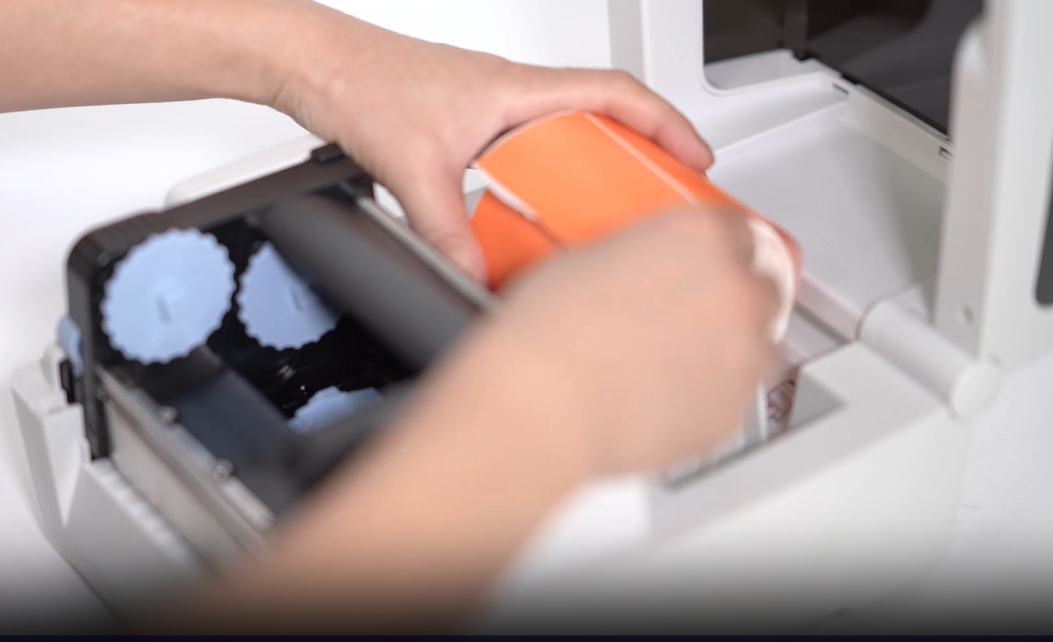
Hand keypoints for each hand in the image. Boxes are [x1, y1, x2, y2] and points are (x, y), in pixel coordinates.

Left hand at [270, 4, 713, 281]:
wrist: (317, 67)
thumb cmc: (363, 83)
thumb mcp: (412, 168)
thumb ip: (446, 228)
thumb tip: (475, 275)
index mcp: (516, 88)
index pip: (614, 93)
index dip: (664, 122)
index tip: (695, 155)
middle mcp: (512, 91)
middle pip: (605, 110)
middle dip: (647, 145)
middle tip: (665, 189)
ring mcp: (495, 105)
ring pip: (571, 127)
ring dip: (602, 159)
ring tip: (616, 205)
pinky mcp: (474, 122)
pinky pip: (537, 143)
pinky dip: (557, 170)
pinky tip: (543, 205)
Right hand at [489, 207, 779, 474]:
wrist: (544, 402)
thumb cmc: (550, 332)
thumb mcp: (593, 253)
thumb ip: (647, 251)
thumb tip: (651, 265)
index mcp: (702, 236)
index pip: (744, 229)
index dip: (722, 249)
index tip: (711, 263)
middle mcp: (736, 288)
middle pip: (762, 286)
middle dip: (733, 299)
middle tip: (688, 314)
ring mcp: (744, 351)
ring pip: (760, 345)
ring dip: (732, 348)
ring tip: (677, 359)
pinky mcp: (733, 408)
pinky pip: (735, 397)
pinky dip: (711, 395)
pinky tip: (665, 394)